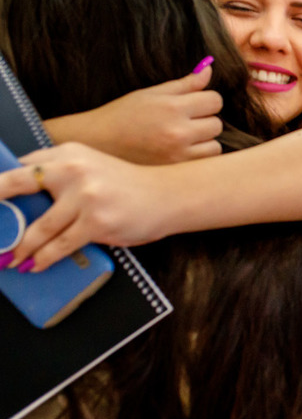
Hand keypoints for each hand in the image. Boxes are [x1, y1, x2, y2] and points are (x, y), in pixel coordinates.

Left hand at [0, 143, 174, 270]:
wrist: (169, 195)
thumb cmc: (127, 187)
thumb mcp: (91, 168)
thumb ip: (58, 176)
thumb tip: (21, 205)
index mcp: (66, 153)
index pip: (17, 167)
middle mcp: (72, 169)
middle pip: (13, 187)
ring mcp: (85, 196)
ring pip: (37, 227)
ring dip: (19, 248)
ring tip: (10, 260)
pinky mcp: (97, 222)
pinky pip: (60, 245)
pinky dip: (44, 259)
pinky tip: (34, 265)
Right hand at [44, 64, 222, 164]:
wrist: (96, 144)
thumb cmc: (123, 115)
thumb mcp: (151, 94)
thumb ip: (184, 84)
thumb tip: (209, 68)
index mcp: (172, 108)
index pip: (215, 101)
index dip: (206, 101)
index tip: (193, 106)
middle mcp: (178, 132)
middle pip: (217, 124)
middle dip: (204, 121)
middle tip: (182, 124)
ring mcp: (178, 156)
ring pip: (214, 147)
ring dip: (203, 143)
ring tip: (180, 140)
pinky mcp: (175, 172)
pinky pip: (204, 164)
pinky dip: (197, 159)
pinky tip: (179, 154)